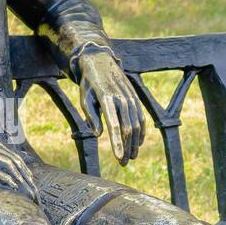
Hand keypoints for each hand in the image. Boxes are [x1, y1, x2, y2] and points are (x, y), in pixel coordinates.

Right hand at [0, 139, 39, 201]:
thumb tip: (11, 174)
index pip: (16, 158)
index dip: (26, 172)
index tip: (32, 185)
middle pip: (14, 161)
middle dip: (26, 177)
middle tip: (32, 191)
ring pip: (7, 165)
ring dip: (19, 179)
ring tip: (26, 191)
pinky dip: (6, 179)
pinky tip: (13, 187)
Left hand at [76, 50, 144, 165]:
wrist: (100, 61)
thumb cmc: (88, 84)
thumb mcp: (84, 98)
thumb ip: (91, 116)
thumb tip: (99, 134)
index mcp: (106, 99)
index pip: (114, 125)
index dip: (118, 143)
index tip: (119, 158)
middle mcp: (121, 98)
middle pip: (128, 128)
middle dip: (127, 148)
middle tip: (124, 163)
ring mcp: (130, 97)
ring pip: (136, 124)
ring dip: (134, 143)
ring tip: (131, 157)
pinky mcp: (135, 97)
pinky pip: (141, 117)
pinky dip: (141, 131)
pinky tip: (138, 143)